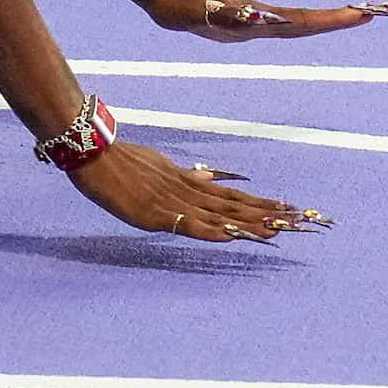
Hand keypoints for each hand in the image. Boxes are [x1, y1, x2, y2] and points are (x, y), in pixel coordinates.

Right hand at [69, 138, 329, 241]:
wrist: (90, 151)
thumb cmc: (118, 158)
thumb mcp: (159, 163)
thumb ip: (185, 175)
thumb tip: (210, 178)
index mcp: (186, 181)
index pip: (230, 195)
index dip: (259, 203)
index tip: (287, 208)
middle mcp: (184, 191)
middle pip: (232, 205)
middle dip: (264, 215)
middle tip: (296, 221)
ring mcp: (170, 201)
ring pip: (216, 215)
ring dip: (246, 224)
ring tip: (275, 231)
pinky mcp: (152, 213)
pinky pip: (186, 224)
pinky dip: (210, 230)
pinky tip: (230, 236)